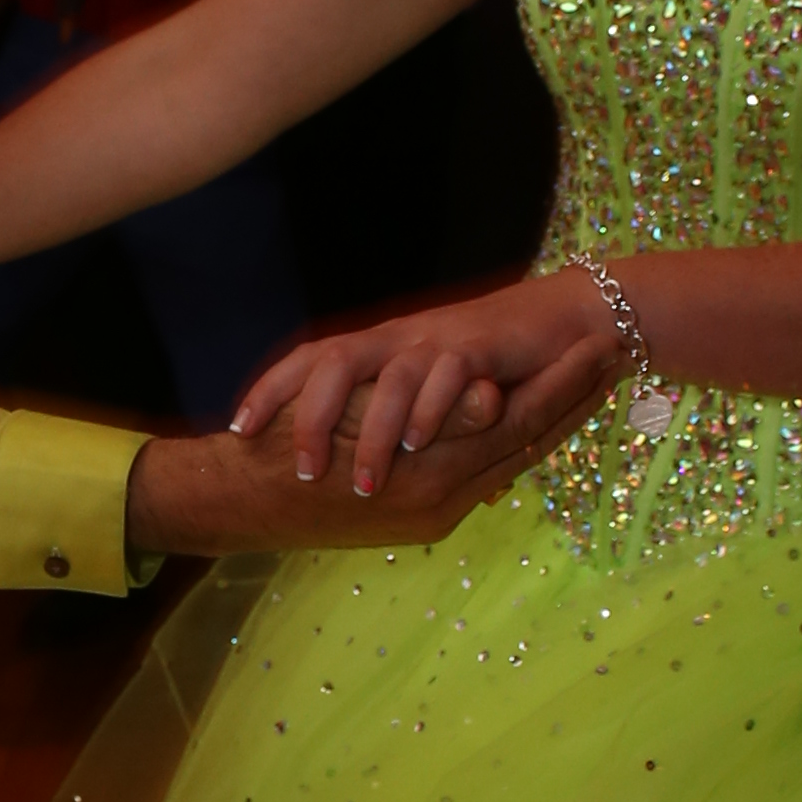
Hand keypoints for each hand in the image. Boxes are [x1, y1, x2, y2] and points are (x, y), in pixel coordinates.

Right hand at [125, 341, 598, 566]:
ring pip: (508, 460)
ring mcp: (436, 513)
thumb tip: (493, 398)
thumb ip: (434, 415)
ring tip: (584, 382)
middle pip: (526, 444)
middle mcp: (447, 500)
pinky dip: (510, 444)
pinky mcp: (418, 516)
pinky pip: (479, 475)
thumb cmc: (289, 450)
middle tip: (611, 356)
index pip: (520, 425)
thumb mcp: (361, 419)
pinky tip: (526, 422)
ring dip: (547, 420)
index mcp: (436, 475)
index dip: (562, 386)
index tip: (599, 347)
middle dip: (569, 401)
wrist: (239, 500)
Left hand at [233, 270, 621, 492]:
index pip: (312, 360)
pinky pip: (446, 375)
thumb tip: (348, 455)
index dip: (272, 389)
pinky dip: (430, 410)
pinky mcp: (479, 345)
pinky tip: (419, 445)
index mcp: (379, 346)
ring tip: (360, 482)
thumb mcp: (430, 387)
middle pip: (334, 362)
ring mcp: (437, 339)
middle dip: (309, 415)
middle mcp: (399, 337)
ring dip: (372, 433)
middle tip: (301, 470)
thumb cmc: (491, 359)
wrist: (564, 318)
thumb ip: (394, 411)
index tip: (238, 429)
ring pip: (389, 379)